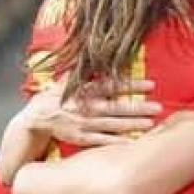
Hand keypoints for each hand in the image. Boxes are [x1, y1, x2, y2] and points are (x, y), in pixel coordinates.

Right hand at [24, 79, 160, 147]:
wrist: (35, 119)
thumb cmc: (55, 97)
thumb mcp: (67, 80)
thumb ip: (85, 70)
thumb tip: (98, 50)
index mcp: (84, 90)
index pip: (111, 86)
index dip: (132, 85)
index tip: (151, 85)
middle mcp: (85, 107)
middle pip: (116, 107)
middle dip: (138, 107)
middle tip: (158, 107)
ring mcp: (83, 124)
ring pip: (112, 125)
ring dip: (131, 125)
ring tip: (151, 124)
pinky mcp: (80, 138)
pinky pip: (101, 141)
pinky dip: (116, 142)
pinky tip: (132, 143)